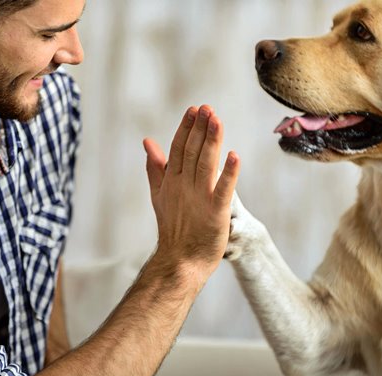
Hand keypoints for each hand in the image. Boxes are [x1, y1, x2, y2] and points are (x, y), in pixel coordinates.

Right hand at [143, 105, 239, 278]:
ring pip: (205, 164)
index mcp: (172, 180)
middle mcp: (184, 186)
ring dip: (212, 142)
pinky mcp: (216, 212)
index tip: (195, 110)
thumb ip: (155, 167)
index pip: (178, 148)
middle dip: (200, 129)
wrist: (179, 261)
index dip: (187, 128)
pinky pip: (223, 190)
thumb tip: (147, 142)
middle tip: (207, 108)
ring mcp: (199, 199)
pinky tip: (234, 156)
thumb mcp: (159, 194)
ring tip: (217, 121)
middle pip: (192, 152)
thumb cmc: (173, 227)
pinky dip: (228, 173)